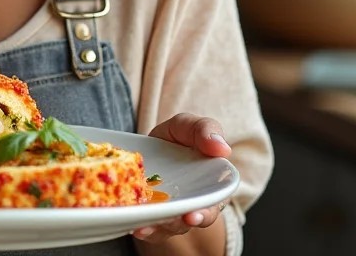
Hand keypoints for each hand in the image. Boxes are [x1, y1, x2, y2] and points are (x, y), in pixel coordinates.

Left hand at [132, 113, 231, 244]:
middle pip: (189, 220)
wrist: (152, 147)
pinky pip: (150, 227)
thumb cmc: (177, 138)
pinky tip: (132, 226)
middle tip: (167, 223)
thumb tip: (222, 147)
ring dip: (157, 228)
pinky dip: (143, 229)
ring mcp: (172, 211)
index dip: (205, 213)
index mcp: (211, 185)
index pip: (213, 204)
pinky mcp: (153, 215)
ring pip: (168, 226)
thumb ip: (205, 130)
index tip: (194, 216)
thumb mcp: (188, 126)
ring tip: (143, 227)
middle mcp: (193, 203)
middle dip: (177, 224)